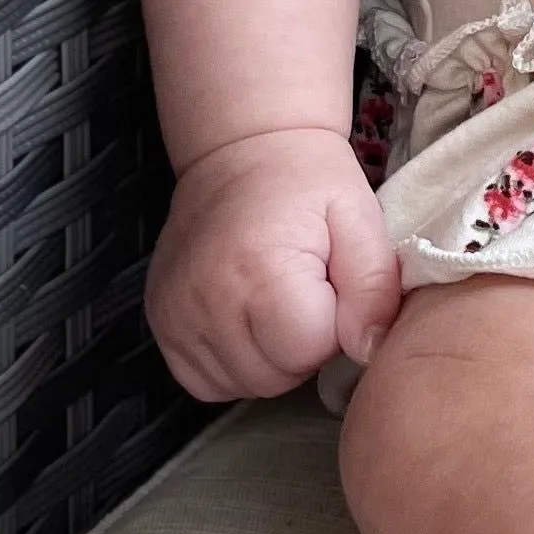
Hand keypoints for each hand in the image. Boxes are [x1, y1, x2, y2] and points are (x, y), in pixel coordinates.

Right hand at [145, 126, 400, 401]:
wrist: (242, 149)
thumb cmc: (307, 182)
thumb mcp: (359, 217)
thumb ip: (374, 287)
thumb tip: (370, 350)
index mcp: (260, 273)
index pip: (309, 350)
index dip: (334, 325)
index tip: (331, 285)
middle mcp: (206, 300)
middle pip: (274, 376)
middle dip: (303, 345)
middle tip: (308, 292)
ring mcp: (174, 316)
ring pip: (241, 384)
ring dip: (270, 358)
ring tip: (278, 303)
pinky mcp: (160, 322)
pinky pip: (204, 381)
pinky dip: (234, 364)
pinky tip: (249, 322)